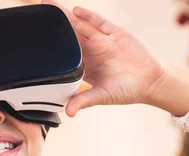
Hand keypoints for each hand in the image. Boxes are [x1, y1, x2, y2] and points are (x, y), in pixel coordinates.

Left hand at [42, 0, 168, 116]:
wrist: (152, 81)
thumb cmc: (127, 91)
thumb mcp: (102, 96)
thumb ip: (84, 100)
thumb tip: (69, 112)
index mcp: (85, 67)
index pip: (64, 54)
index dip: (51, 46)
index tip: (37, 40)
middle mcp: (92, 51)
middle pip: (69, 35)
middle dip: (54, 24)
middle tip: (38, 12)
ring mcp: (103, 41)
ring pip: (80, 25)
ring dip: (66, 15)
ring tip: (50, 5)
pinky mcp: (116, 33)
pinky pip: (100, 22)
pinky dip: (89, 17)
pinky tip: (76, 11)